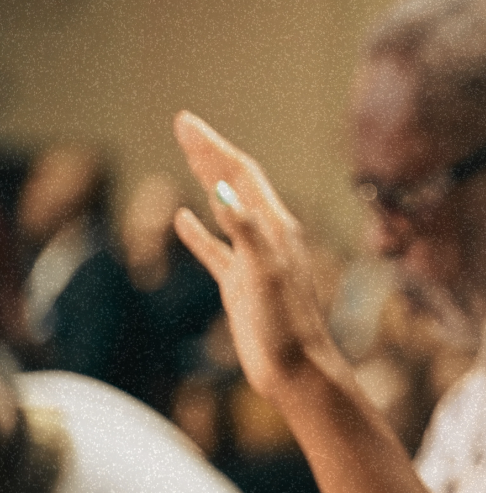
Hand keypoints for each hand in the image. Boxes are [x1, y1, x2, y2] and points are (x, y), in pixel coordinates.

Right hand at [170, 111, 344, 404]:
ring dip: (207, 180)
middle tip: (182, 124)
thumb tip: (223, 189)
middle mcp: (268, 238)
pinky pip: (216, 250)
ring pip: (226, 210)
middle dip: (209, 152)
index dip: (213, 147)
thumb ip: (246, 231)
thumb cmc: (286, 325)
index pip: (241, 174)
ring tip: (189, 155)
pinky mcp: (242, 285)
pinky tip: (183, 219)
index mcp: (276, 228)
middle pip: (235, 183)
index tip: (185, 121)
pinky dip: (198, 231)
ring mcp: (253, 260)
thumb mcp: (265, 273)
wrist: (297, 372)